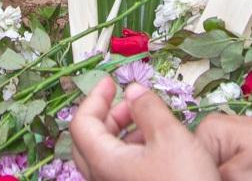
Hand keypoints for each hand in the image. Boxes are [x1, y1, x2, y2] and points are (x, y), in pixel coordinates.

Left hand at [71, 77, 220, 180]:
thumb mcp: (170, 136)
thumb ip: (148, 108)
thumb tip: (133, 90)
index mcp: (104, 162)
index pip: (81, 124)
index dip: (94, 98)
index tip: (111, 81)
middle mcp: (102, 180)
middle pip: (88, 141)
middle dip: (106, 115)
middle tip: (128, 101)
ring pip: (104, 157)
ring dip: (119, 133)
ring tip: (147, 121)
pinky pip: (117, 170)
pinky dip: (128, 151)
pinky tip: (154, 146)